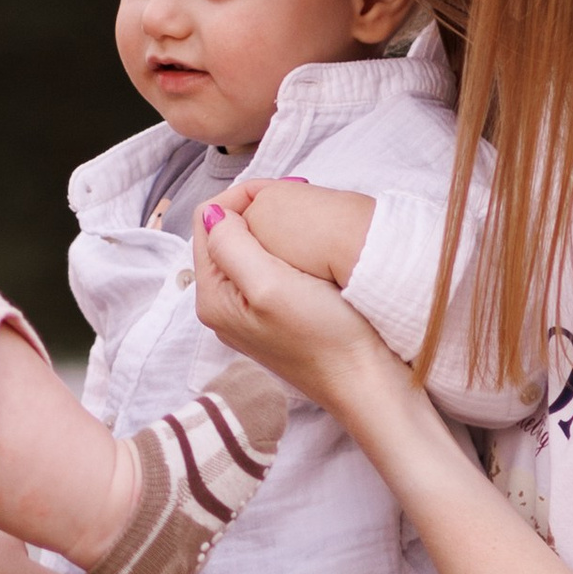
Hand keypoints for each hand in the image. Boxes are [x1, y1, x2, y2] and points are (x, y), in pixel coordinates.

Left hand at [192, 195, 410, 429]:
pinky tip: (307, 248)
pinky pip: (265, 269)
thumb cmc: (324, 335)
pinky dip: (281, 250)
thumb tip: (213, 212)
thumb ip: (233, 245)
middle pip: (224, 235)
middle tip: (298, 198)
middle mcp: (222, 307)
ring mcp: (247, 315)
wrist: (365, 382)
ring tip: (304, 218)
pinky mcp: (274, 319)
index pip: (207, 221)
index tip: (283, 191)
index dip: (241, 197)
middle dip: (254, 211)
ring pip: (246, 250)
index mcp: (212, 297)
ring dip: (270, 229)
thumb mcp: (270, 284)